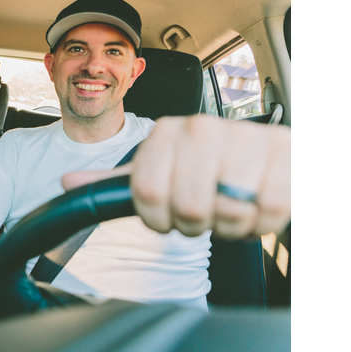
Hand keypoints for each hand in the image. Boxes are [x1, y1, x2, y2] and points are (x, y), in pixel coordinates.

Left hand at [61, 115, 289, 238]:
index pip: (144, 192)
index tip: (168, 216)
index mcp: (167, 131)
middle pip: (187, 208)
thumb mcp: (158, 169)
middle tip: (205, 212)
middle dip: (195, 224)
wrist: (270, 155)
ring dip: (230, 224)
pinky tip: (258, 203)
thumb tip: (67, 182)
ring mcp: (246, 139)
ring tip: (231, 205)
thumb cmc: (210, 166)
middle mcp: (203, 128)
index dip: (156, 218)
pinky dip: (262, 222)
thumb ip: (114, 180)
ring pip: (227, 212)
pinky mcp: (285, 155)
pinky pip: (267, 212)